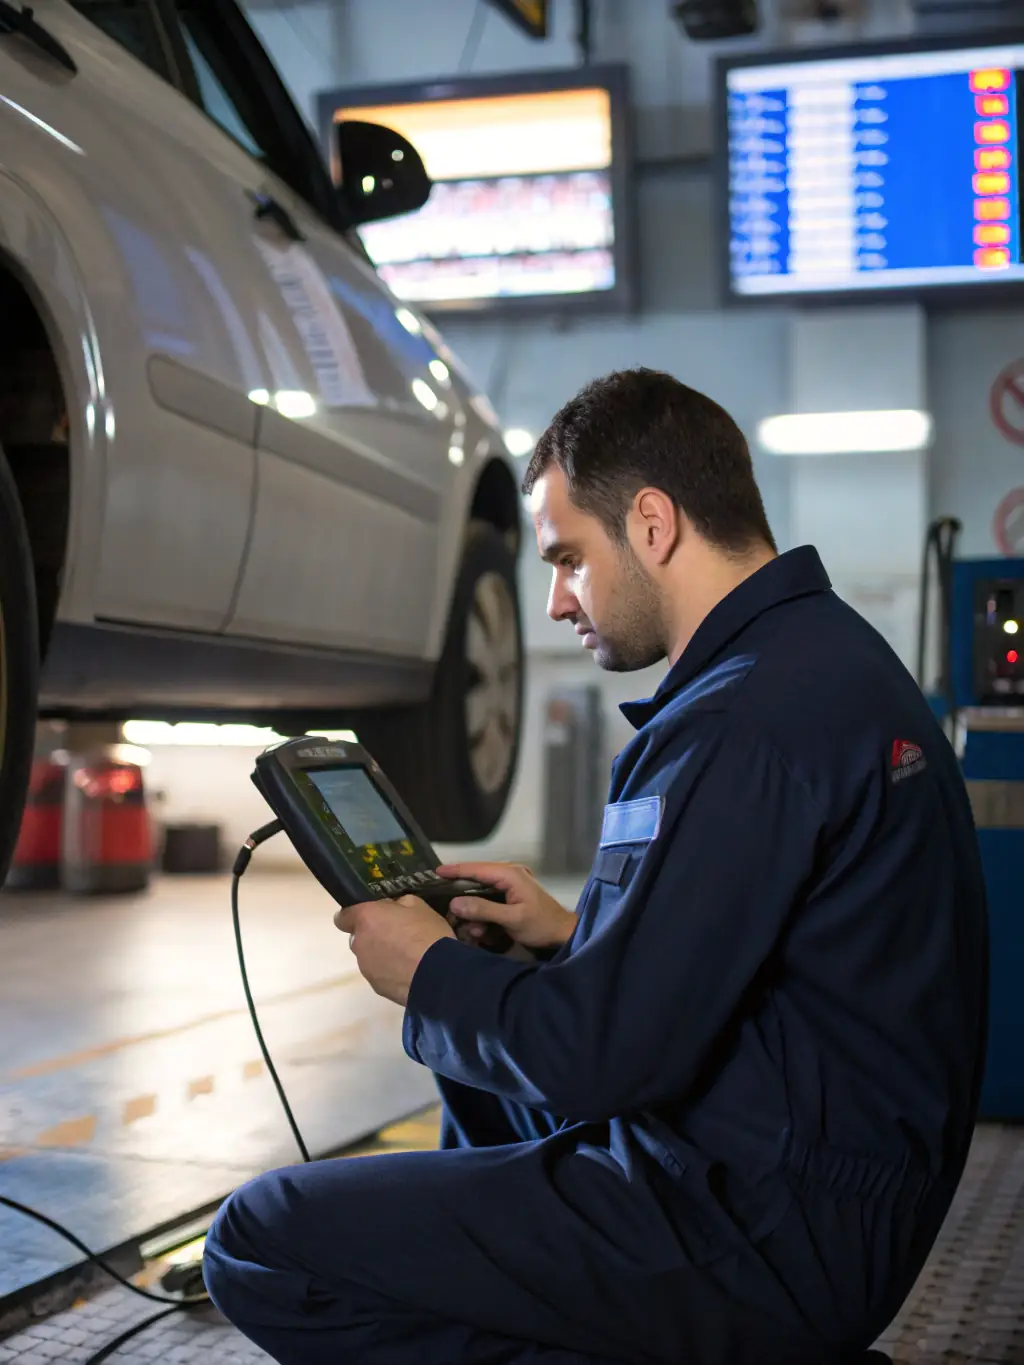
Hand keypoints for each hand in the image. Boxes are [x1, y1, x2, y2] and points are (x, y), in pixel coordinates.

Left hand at [334, 896, 453, 1006]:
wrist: (438, 975)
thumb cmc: (427, 934)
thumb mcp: (419, 906)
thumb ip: (397, 904)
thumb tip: (391, 909)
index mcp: (367, 918)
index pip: (342, 917)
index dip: (353, 916)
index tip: (369, 917)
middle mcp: (359, 942)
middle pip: (359, 937)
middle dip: (374, 935)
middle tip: (398, 936)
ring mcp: (365, 967)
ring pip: (369, 957)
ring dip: (382, 954)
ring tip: (407, 957)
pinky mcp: (376, 986)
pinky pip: (379, 974)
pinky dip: (389, 972)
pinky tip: (409, 972)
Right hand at [436, 862, 576, 951]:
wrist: (563, 935)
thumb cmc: (541, 925)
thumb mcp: (512, 919)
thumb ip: (483, 910)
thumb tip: (454, 903)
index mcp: (510, 874)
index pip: (476, 868)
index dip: (455, 870)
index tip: (435, 873)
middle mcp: (510, 874)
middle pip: (476, 879)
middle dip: (463, 898)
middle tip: (451, 913)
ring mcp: (511, 884)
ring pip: (481, 893)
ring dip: (475, 912)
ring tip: (475, 931)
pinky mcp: (512, 895)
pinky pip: (489, 900)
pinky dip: (483, 914)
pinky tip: (483, 931)